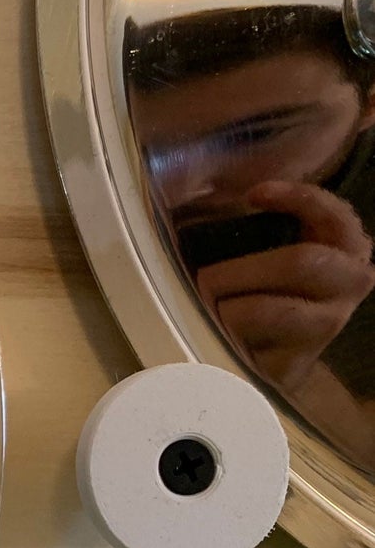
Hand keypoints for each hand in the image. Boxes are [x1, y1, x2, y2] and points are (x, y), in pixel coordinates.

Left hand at [195, 180, 374, 391]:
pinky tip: (215, 331)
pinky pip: (249, 342)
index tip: (254, 195)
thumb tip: (197, 188)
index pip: (336, 216)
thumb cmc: (269, 290)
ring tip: (207, 306)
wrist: (278, 357)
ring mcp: (330, 322)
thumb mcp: (271, 252)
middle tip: (205, 278)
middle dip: (239, 269)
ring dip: (225, 305)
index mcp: (345, 247)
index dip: (299, 200)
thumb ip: (256, 225)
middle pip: (300, 263)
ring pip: (267, 309)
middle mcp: (350, 281)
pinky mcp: (300, 359)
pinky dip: (221, 332)